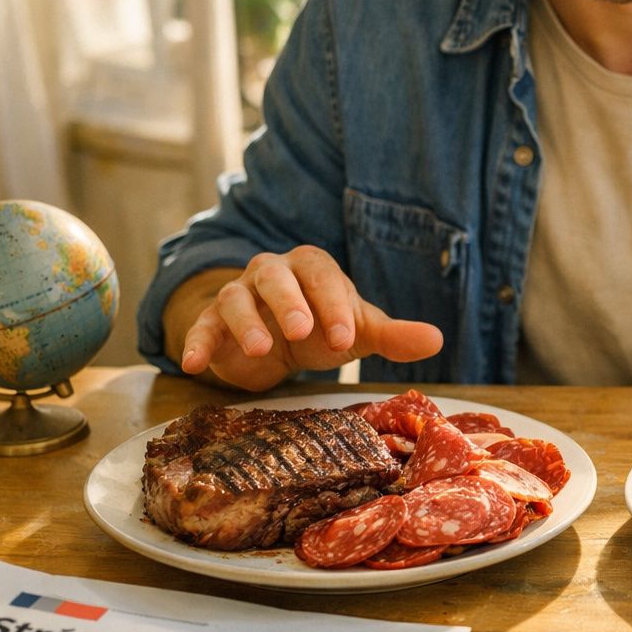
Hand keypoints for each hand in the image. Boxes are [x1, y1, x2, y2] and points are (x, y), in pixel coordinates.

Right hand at [171, 247, 442, 391]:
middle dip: (289, 303)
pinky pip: (203, 327)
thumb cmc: (322, 328)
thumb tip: (437, 340)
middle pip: (275, 277)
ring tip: (263, 350)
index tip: (344, 338)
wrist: (277, 341)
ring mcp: (239, 294)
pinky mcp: (212, 323)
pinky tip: (194, 364)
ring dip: (247, 323)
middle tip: (301, 333)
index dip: (333, 305)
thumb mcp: (357, 331)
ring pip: (236, 298)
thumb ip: (393, 336)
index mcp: (312, 267)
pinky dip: (196, 342)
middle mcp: (272, 272)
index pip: (323, 278)